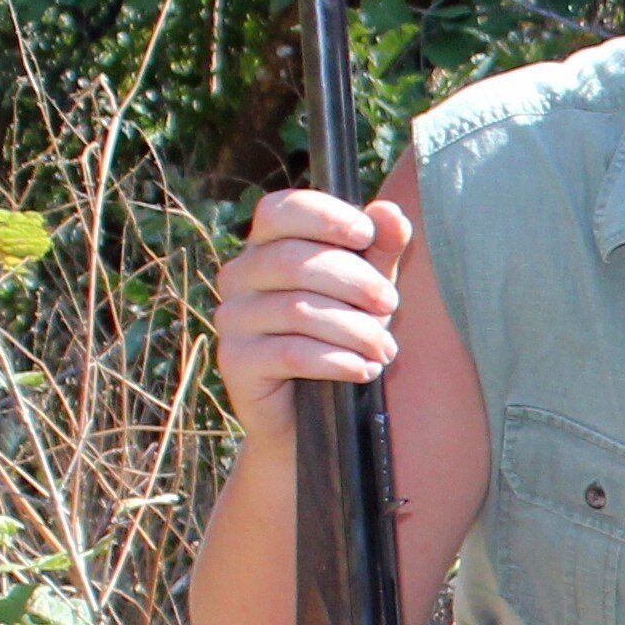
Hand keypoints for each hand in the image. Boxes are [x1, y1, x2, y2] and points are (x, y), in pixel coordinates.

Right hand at [216, 186, 411, 451]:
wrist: (310, 415)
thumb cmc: (339, 336)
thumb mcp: (367, 288)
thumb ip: (380, 249)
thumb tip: (390, 213)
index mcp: (266, 246)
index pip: (280, 210)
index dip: (323, 215)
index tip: (367, 234)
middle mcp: (239, 276)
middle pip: (294, 260)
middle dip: (354, 280)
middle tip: (392, 304)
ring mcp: (232, 318)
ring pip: (297, 310)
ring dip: (355, 329)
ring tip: (385, 350)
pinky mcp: (235, 361)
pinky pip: (290, 353)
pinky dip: (337, 361)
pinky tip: (365, 371)